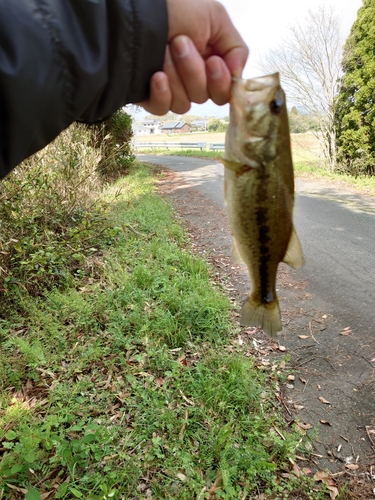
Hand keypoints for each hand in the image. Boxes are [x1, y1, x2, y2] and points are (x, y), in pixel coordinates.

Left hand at [140, 0, 247, 114]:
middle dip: (193, 71)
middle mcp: (192, 78)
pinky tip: (156, 76)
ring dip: (175, 76)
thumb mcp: (215, 17)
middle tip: (179, 42)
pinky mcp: (150, 95)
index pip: (224, 91)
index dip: (220, 82)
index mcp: (210, 62)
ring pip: (184, 104)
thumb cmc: (176, 6)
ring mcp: (171, 88)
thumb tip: (237, 76)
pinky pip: (163, 109)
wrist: (137, 9)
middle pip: (204, 96)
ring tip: (163, 50)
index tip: (212, 61)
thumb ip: (236, 48)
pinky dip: (162, 93)